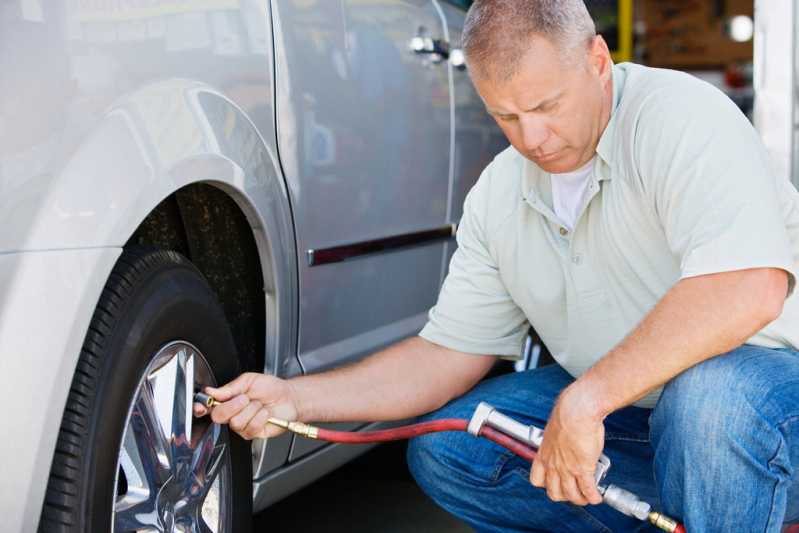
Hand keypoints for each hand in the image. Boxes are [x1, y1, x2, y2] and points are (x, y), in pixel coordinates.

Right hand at [193, 372, 300, 439]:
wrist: (289, 397)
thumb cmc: (270, 388)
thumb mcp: (249, 380)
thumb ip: (230, 387)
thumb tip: (211, 391)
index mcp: (227, 400)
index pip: (208, 406)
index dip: (201, 407)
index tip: (201, 405)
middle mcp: (232, 414)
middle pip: (218, 416)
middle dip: (233, 405)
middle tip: (245, 398)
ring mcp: (241, 425)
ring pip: (236, 421)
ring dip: (251, 409)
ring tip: (259, 404)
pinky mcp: (252, 433)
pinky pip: (250, 427)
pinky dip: (260, 416)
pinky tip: (265, 413)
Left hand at [530, 383, 604, 505]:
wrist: (577, 410)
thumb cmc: (568, 414)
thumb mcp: (556, 431)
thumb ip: (559, 442)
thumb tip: (568, 444)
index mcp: (544, 454)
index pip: (536, 480)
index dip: (546, 485)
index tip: (554, 483)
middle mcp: (553, 464)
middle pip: (554, 493)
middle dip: (564, 496)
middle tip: (573, 492)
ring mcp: (567, 469)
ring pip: (571, 495)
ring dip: (580, 499)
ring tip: (587, 497)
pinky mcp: (582, 469)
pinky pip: (588, 490)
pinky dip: (593, 497)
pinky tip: (597, 497)